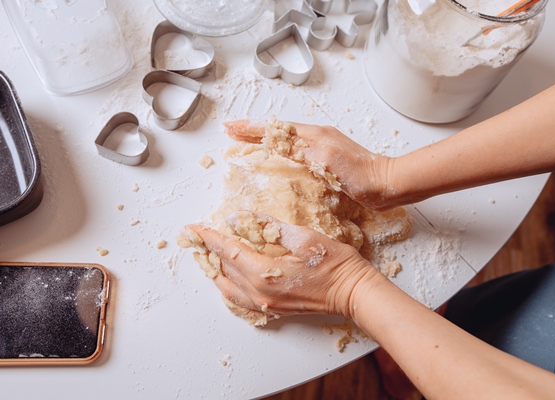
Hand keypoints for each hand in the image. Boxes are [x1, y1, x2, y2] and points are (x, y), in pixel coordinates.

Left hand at [187, 212, 383, 317]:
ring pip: (228, 287)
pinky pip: (240, 298)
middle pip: (223, 270)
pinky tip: (229, 277)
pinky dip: (228, 285)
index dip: (210, 237)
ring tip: (208, 255)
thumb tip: (240, 218)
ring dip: (216, 270)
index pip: (228, 251)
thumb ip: (270, 227)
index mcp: (265, 273)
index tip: (194, 228)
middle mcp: (260, 292)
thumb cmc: (335, 264)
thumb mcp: (305, 238)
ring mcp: (266, 304)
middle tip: (195, 238)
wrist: (353, 293)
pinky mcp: (273, 308)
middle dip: (208, 252)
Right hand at [224, 120, 398, 209]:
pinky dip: (280, 151)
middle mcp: (317, 138)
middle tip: (231, 131)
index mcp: (314, 135)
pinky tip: (276, 157)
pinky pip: (296, 152)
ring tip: (246, 141)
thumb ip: (301, 149)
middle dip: (254, 131)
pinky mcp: (328, 162)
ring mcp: (323, 149)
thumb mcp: (326, 158)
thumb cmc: (360, 174)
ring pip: (286, 139)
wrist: (386, 184)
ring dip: (265, 139)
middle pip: (278, 131)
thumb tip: (277, 140)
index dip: (252, 129)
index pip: (276, 129)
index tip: (230, 127)